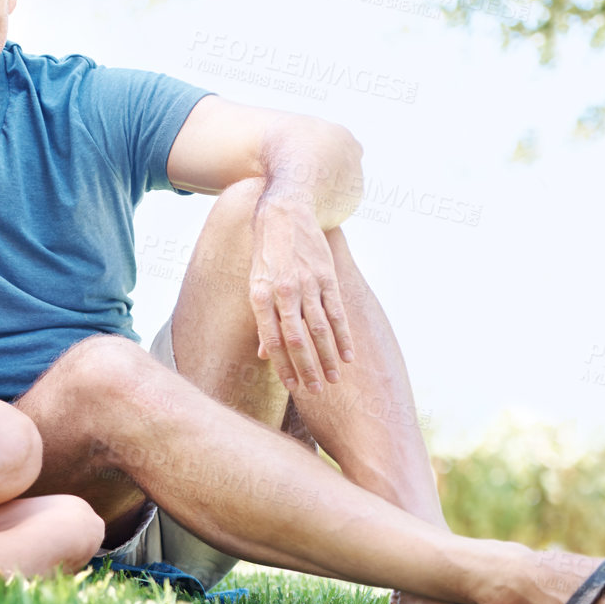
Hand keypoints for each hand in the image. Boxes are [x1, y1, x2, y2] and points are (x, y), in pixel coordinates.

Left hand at [249, 193, 353, 392]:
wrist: (284, 213)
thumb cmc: (266, 255)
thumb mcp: (255, 284)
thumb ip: (262, 320)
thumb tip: (264, 355)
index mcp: (260, 296)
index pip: (273, 340)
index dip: (284, 366)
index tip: (294, 387)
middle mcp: (283, 292)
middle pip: (297, 339)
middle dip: (307, 368)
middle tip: (316, 390)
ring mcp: (307, 284)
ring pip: (320, 329)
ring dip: (328, 357)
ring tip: (333, 379)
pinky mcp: (326, 276)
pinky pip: (337, 312)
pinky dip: (344, 336)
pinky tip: (349, 355)